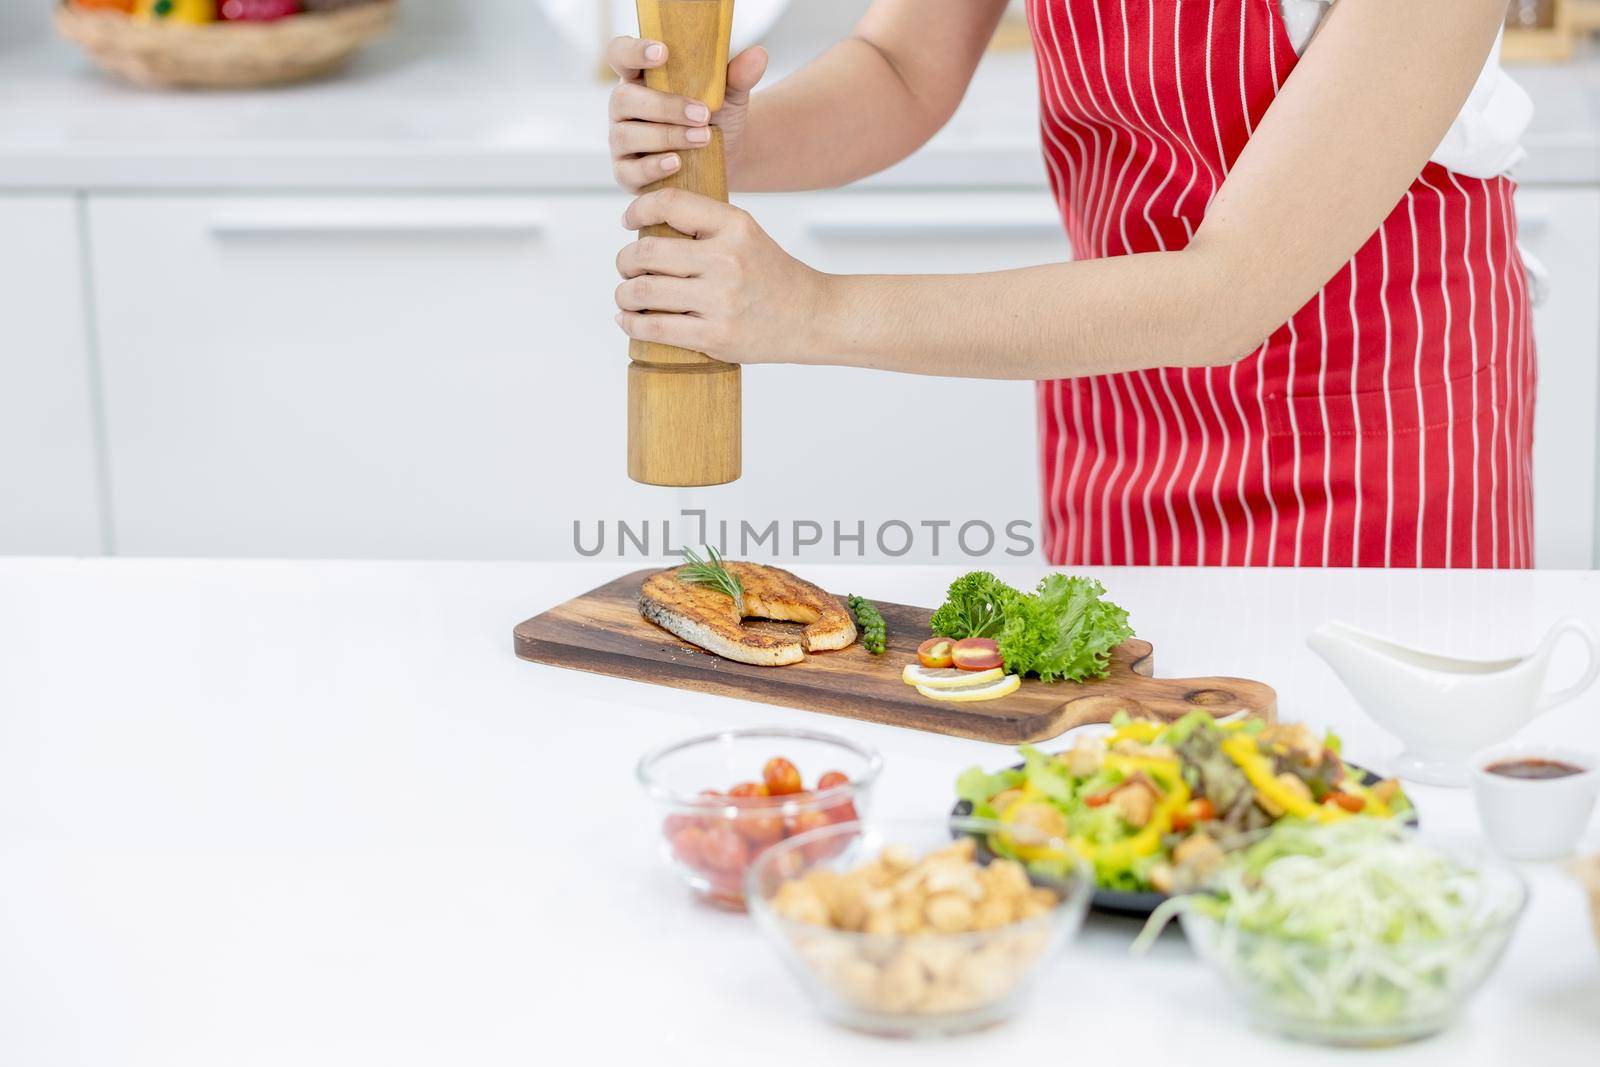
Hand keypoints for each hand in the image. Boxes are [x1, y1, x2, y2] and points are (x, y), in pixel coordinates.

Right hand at [607, 36, 767, 193]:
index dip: (633, 51)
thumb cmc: (715, 118)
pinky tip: (677, 163)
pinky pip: (628, 171)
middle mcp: (624, 106)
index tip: (663, 53)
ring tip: (703, 138)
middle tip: (703, 114)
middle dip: (664, 106)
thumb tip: (758, 55)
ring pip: (626, 135)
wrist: (723, 158)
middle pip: (623, 98)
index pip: (620, 54)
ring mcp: (621, 140)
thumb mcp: (730, 96)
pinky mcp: (625, 172)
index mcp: (640, 77)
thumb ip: (738, 76)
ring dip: (667, 136)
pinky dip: (653, 167)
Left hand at [615, 190, 828, 363]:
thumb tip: (642, 226)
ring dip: (624, 294)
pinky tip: (628, 319)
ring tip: (627, 296)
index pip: (669, 204)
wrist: (810, 316)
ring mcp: (721, 300)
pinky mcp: (716, 336)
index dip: (638, 210)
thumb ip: (702, 225)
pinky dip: (631, 324)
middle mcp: (727, 260)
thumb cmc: (770, 275)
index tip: (628, 222)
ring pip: (643, 292)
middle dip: (624, 262)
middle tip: (627, 269)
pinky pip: (655, 329)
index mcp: (734, 226)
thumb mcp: (745, 234)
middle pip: (646, 253)